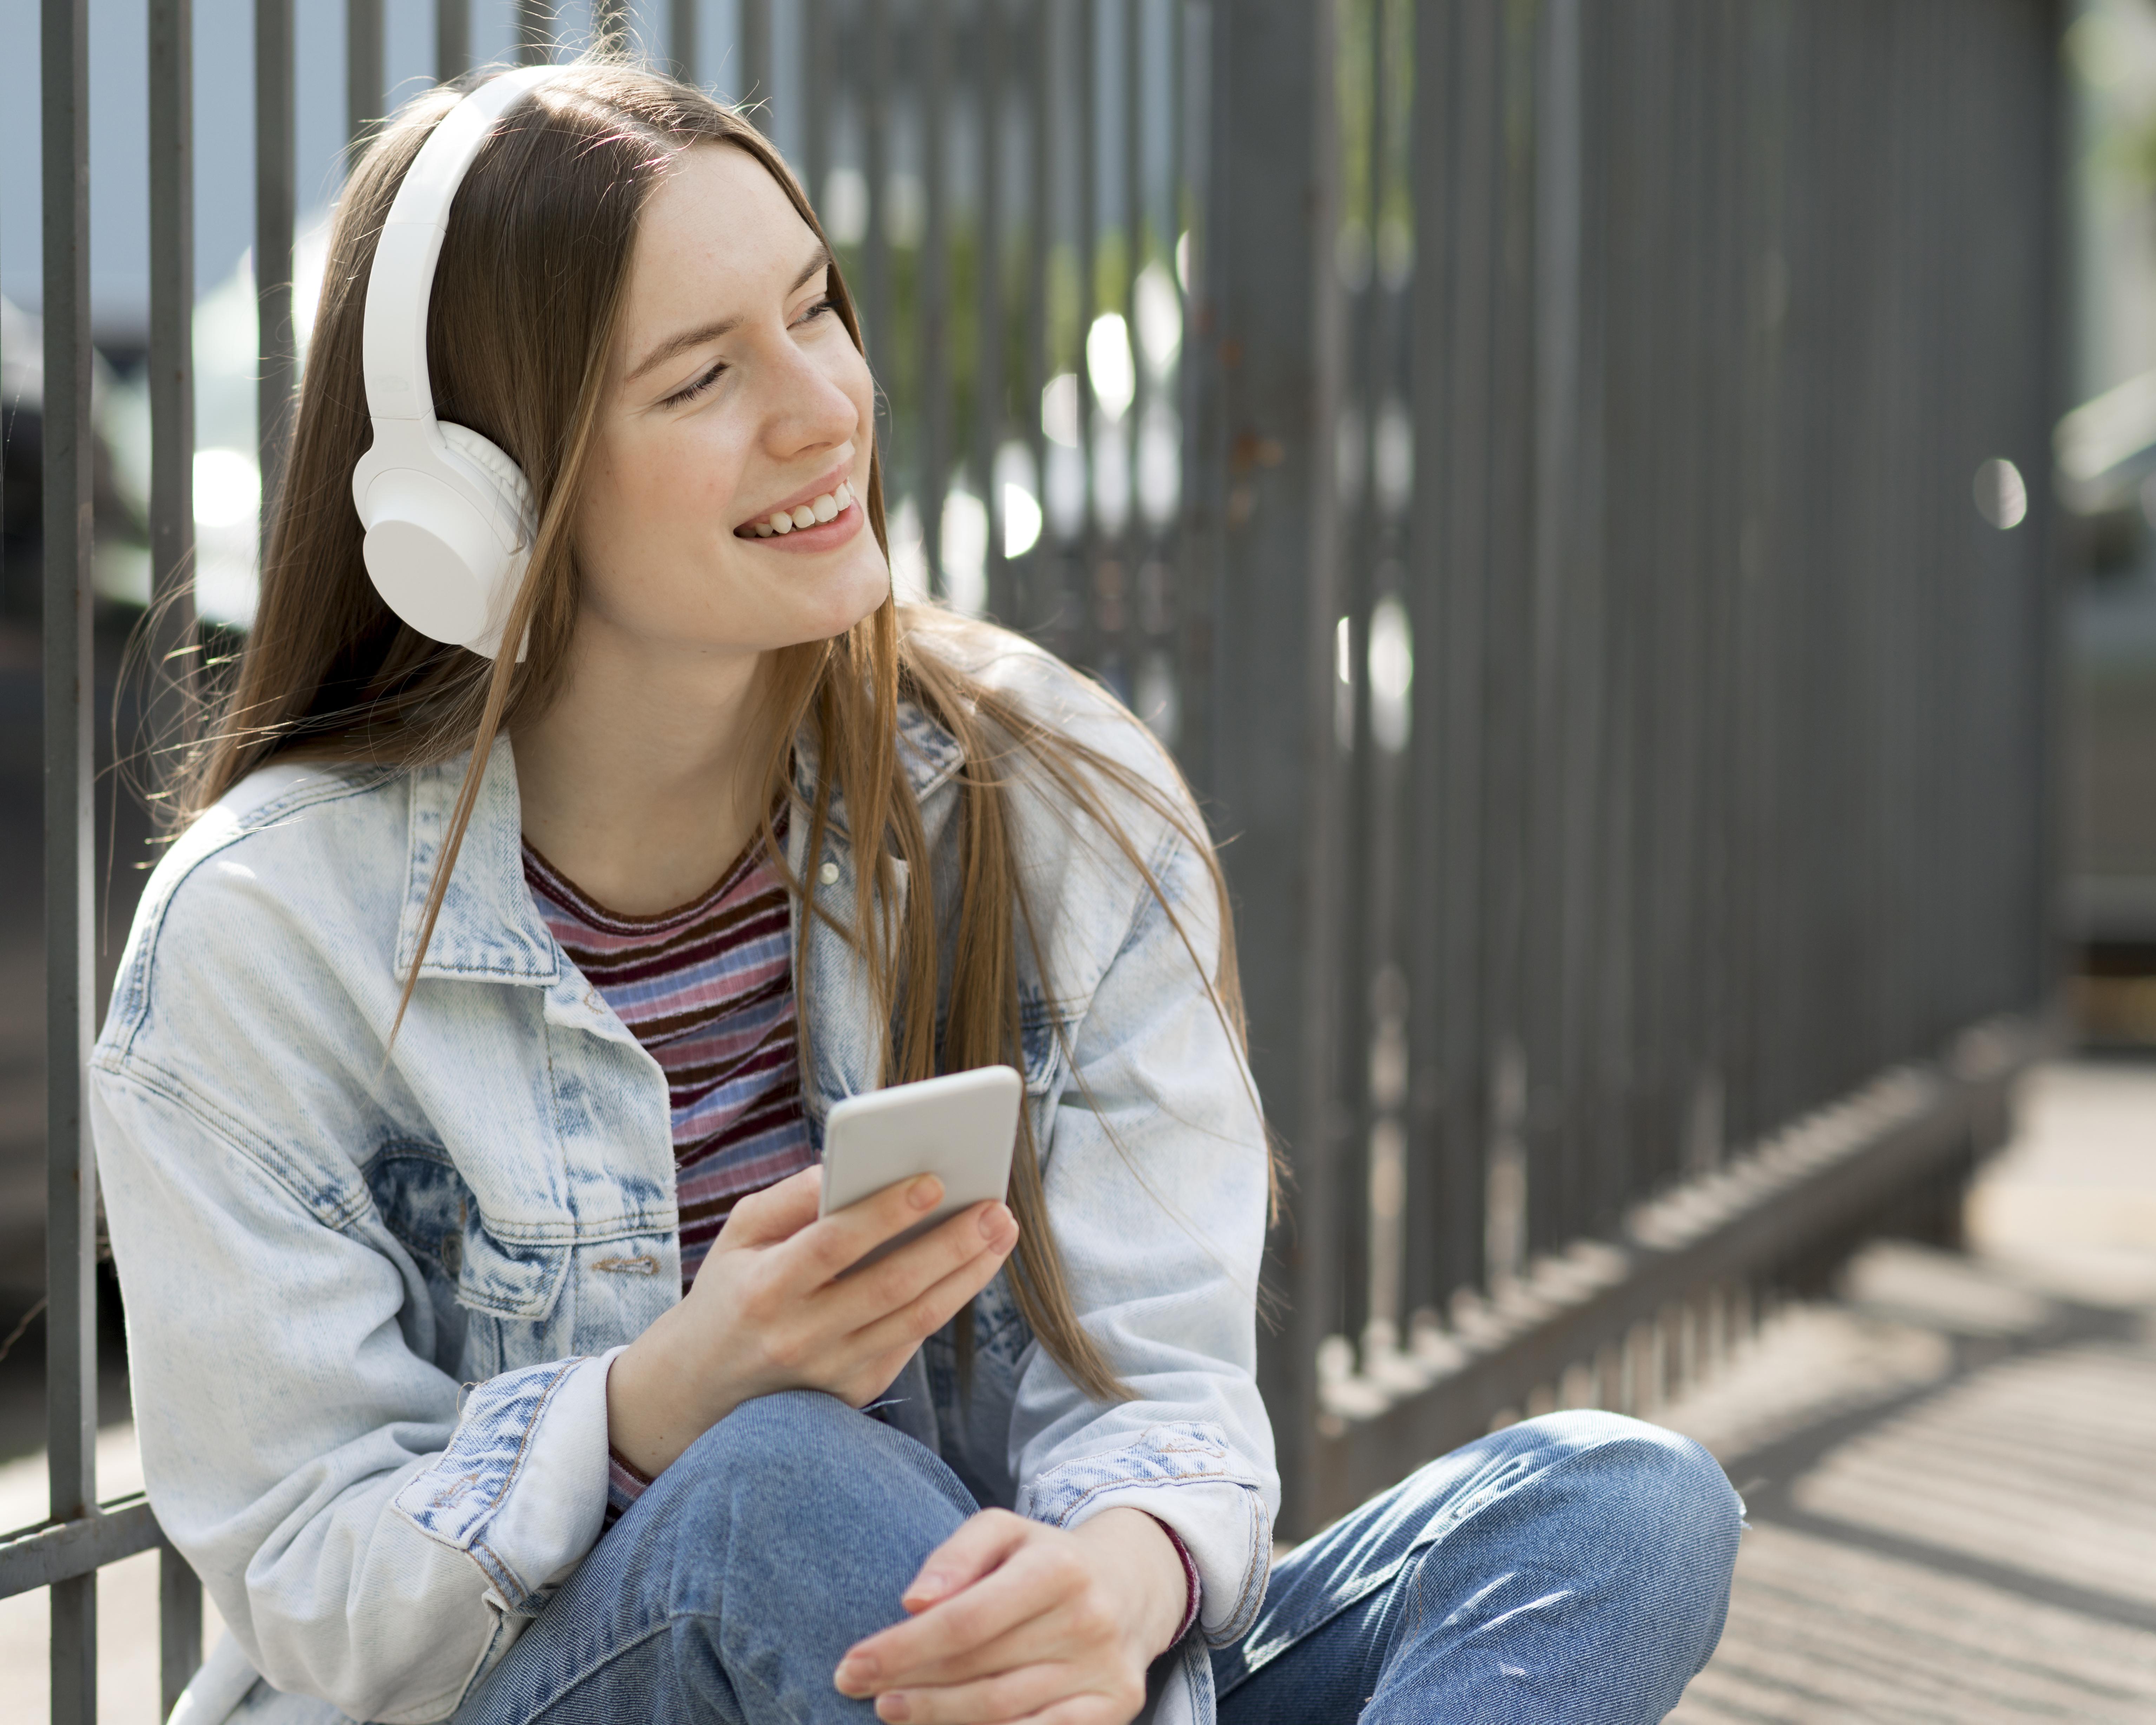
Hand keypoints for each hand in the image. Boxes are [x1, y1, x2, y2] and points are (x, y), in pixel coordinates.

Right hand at [606, 1166, 1017, 1476]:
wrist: (697, 1390)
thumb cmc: (727, 1293)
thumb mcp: (739, 1235)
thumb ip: (792, 1198)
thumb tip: (848, 1163)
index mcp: (766, 1288)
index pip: (834, 1244)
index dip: (885, 1213)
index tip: (934, 1180)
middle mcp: (799, 1336)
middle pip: (890, 1285)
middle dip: (951, 1243)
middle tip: (996, 1207)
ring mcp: (830, 1372)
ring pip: (914, 1319)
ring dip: (966, 1273)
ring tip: (1001, 1232)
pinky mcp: (853, 1394)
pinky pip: (909, 1341)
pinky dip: (945, 1302)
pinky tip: (972, 1267)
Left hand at [833, 1507, 1189, 1723]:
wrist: (1130, 1586)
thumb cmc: (1044, 1559)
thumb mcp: (1002, 1531)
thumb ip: (956, 1555)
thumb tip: (914, 1600)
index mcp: (1058, 1567)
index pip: (964, 1620)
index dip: (901, 1649)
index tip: (852, 1665)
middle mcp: (1087, 1619)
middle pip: (977, 1670)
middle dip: (908, 1684)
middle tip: (860, 1689)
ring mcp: (1105, 1669)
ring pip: (1001, 1712)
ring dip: (936, 1717)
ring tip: (892, 1709)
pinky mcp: (1116, 1707)